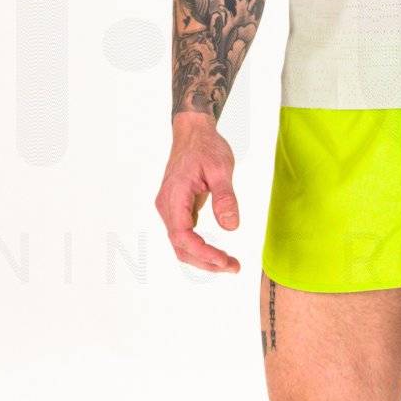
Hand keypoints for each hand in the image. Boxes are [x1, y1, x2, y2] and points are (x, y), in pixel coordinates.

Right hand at [155, 111, 241, 273]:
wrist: (193, 133)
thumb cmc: (205, 147)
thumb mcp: (221, 169)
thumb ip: (225, 198)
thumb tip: (231, 227)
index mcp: (174, 196)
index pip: (182, 235)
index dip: (202, 252)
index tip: (223, 260)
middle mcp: (167, 206)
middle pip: (180, 246)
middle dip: (205, 261)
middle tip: (233, 267)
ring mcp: (170, 209)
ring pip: (181, 244)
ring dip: (202, 258)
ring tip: (228, 264)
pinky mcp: (177, 209)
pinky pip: (184, 236)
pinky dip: (199, 248)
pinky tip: (217, 253)